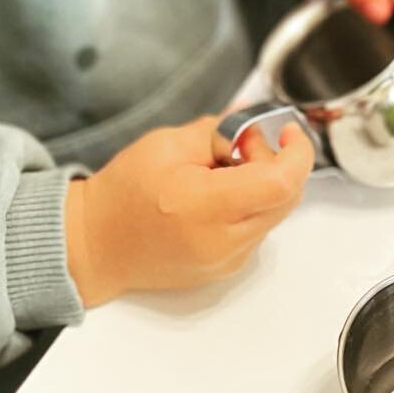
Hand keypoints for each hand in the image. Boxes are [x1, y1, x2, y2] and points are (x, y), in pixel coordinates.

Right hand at [64, 117, 313, 307]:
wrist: (96, 245)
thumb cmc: (124, 192)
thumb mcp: (166, 144)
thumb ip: (219, 131)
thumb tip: (255, 123)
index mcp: (206, 208)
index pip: (281, 183)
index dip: (297, 153)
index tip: (288, 132)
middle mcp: (224, 242)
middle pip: (285, 198)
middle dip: (276, 163)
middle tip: (240, 144)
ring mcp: (227, 262)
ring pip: (274, 214)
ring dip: (263, 185)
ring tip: (221, 170)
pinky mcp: (226, 269)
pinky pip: (257, 230)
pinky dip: (250, 205)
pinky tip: (216, 195)